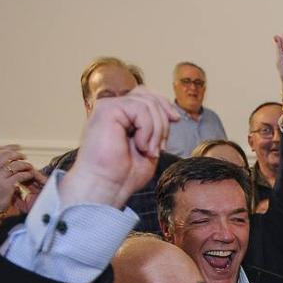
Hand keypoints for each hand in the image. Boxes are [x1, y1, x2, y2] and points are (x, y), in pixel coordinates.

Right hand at [0, 145, 46, 214]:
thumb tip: (8, 158)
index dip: (9, 147)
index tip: (18, 146)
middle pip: (7, 155)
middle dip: (18, 154)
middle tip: (24, 157)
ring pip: (15, 165)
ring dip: (25, 164)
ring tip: (29, 167)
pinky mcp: (6, 186)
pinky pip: (20, 175)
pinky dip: (27, 174)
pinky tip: (29, 175)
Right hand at [58, 88, 177, 209]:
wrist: (106, 186)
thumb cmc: (124, 174)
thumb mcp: (149, 146)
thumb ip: (156, 127)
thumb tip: (172, 114)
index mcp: (121, 116)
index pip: (147, 96)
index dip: (164, 105)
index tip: (176, 121)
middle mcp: (113, 108)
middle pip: (149, 96)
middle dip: (163, 122)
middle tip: (159, 148)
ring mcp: (108, 106)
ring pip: (148, 103)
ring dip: (156, 131)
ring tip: (148, 151)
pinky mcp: (106, 109)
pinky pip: (140, 109)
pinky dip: (147, 130)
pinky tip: (141, 146)